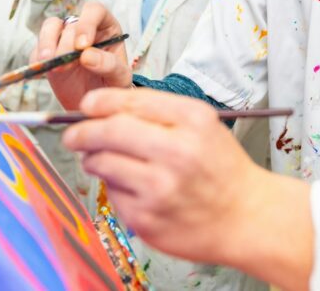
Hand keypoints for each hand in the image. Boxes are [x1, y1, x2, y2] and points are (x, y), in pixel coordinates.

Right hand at [35, 2, 132, 109]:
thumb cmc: (113, 84)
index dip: (87, 24)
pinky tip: (41, 72)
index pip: (95, 11)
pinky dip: (37, 59)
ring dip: (46, 43)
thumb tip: (87, 55)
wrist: (98, 102)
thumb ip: (109, 65)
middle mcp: (85, 28)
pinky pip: (37, 48)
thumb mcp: (120, 77)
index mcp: (107, 26)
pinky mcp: (50, 52)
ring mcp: (65, 38)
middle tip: (67, 64)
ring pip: (50, 26)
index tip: (83, 46)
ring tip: (49, 62)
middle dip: (67, 44)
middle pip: (71, 23)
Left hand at [65, 88, 313, 289]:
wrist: (246, 216)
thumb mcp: (203, 126)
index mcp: (193, 121)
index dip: (100, 102)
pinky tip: (137, 189)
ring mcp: (160, 188)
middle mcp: (177, 152)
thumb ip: (158, 113)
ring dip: (94, 159)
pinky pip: (112, 195)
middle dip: (81, 131)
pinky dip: (116, 188)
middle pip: (108, 131)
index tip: (87, 106)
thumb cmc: (222, 168)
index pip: (131, 101)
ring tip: (105, 160)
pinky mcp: (146, 218)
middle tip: (73, 135)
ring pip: (102, 163)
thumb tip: (101, 109)